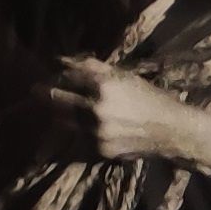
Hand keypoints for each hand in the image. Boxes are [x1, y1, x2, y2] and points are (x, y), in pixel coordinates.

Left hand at [51, 60, 210, 170]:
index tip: (52, 74)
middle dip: (45, 93)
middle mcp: (97, 108)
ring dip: (58, 113)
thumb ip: (97, 69)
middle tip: (36, 90)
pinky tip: (84, 126)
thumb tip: (67, 61)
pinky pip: (82, 137)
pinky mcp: (101, 148)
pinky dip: (80, 130)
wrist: (174, 131)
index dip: (59, 74)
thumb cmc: (153, 99)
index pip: (69, 77)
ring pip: (66, 120)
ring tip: (55, 109)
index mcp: (104, 86)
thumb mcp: (127, 78)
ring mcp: (97, 131)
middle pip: (59, 99)